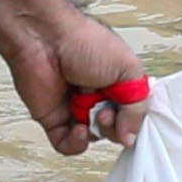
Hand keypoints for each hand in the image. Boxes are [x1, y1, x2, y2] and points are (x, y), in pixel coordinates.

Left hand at [4, 0, 155, 154]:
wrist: (44, 37)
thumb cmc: (83, 40)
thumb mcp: (127, 68)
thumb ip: (137, 105)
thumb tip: (131, 135)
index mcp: (118, 82)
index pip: (133, 114)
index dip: (134, 121)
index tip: (132, 120)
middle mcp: (97, 95)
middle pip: (115, 129)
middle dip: (114, 126)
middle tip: (108, 112)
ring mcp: (75, 108)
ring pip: (93, 137)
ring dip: (96, 131)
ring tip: (94, 113)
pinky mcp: (53, 118)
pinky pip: (66, 144)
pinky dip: (75, 143)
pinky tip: (78, 129)